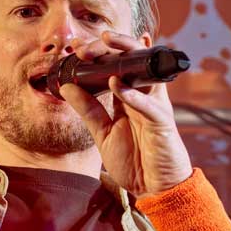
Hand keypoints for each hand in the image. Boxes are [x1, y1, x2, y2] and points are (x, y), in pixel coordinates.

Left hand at [56, 32, 192, 195]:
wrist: (154, 187)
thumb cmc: (134, 160)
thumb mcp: (103, 133)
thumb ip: (88, 110)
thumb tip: (67, 87)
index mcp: (127, 96)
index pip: (114, 66)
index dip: (97, 53)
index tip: (75, 47)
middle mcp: (142, 95)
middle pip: (130, 60)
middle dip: (109, 46)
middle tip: (86, 45)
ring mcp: (154, 105)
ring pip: (145, 70)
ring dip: (126, 55)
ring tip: (106, 43)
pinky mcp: (163, 121)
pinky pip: (150, 104)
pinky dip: (134, 95)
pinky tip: (118, 85)